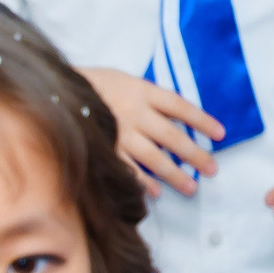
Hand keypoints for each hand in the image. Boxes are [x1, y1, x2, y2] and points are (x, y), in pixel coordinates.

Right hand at [77, 65, 222, 195]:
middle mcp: (133, 112)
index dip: (201, 120)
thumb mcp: (122, 80)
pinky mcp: (103, 147)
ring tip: (191, 188)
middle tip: (212, 170)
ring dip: (174, 174)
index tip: (221, 134)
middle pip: (171, 136)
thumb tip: (176, 116)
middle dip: (194, 154)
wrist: (52, 91)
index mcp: (140, 90)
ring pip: (153, 156)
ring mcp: (118, 132)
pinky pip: (127, 167)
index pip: (179, 106)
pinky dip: (142, 181)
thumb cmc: (92, 85)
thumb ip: (146, 96)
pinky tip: (156, 192)